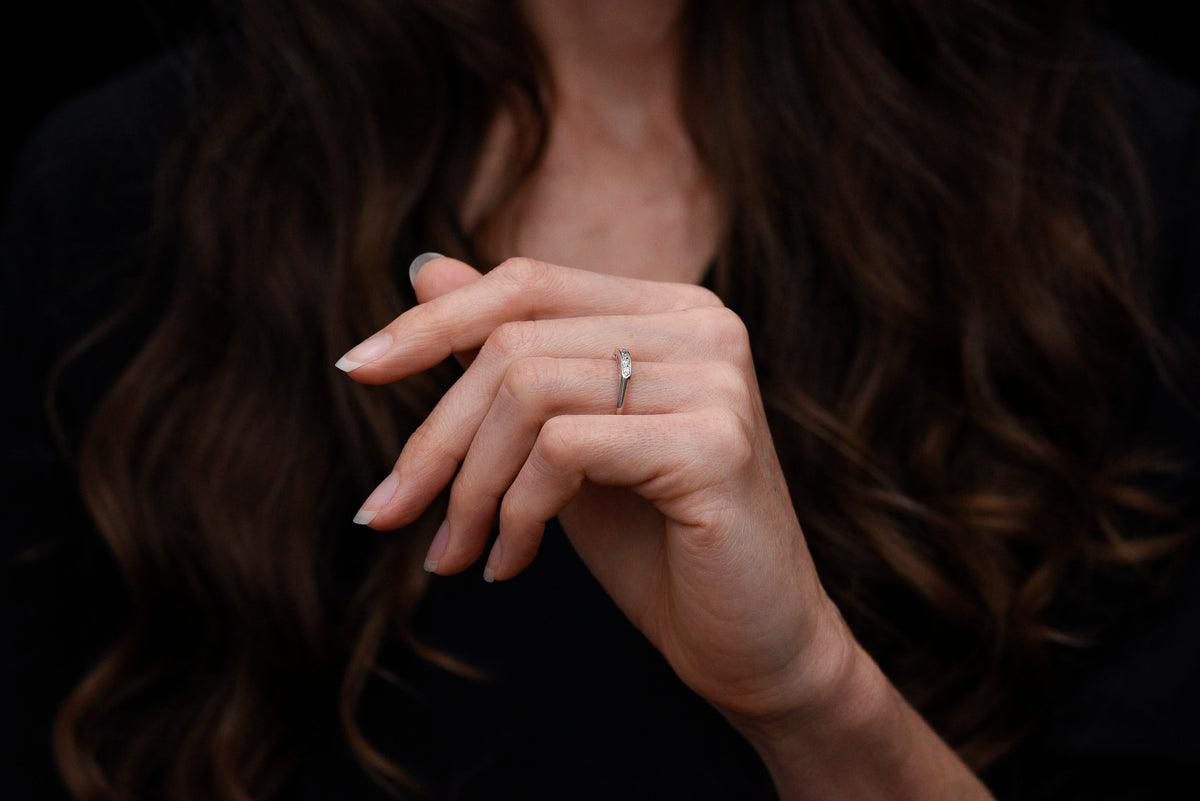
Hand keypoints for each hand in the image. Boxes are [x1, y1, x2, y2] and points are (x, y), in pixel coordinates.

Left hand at [338, 255, 853, 724]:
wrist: (751, 644)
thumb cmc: (655, 543)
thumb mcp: (561, 442)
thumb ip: (508, 354)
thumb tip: (426, 266)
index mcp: (669, 312)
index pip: (527, 285)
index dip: (432, 323)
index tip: (355, 371)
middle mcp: (702, 327)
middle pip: (514, 344)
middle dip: (435, 439)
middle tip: (391, 513)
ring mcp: (716, 381)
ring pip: (528, 392)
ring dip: (470, 487)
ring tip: (459, 554)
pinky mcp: (716, 444)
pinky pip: (564, 449)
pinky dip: (516, 512)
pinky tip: (514, 563)